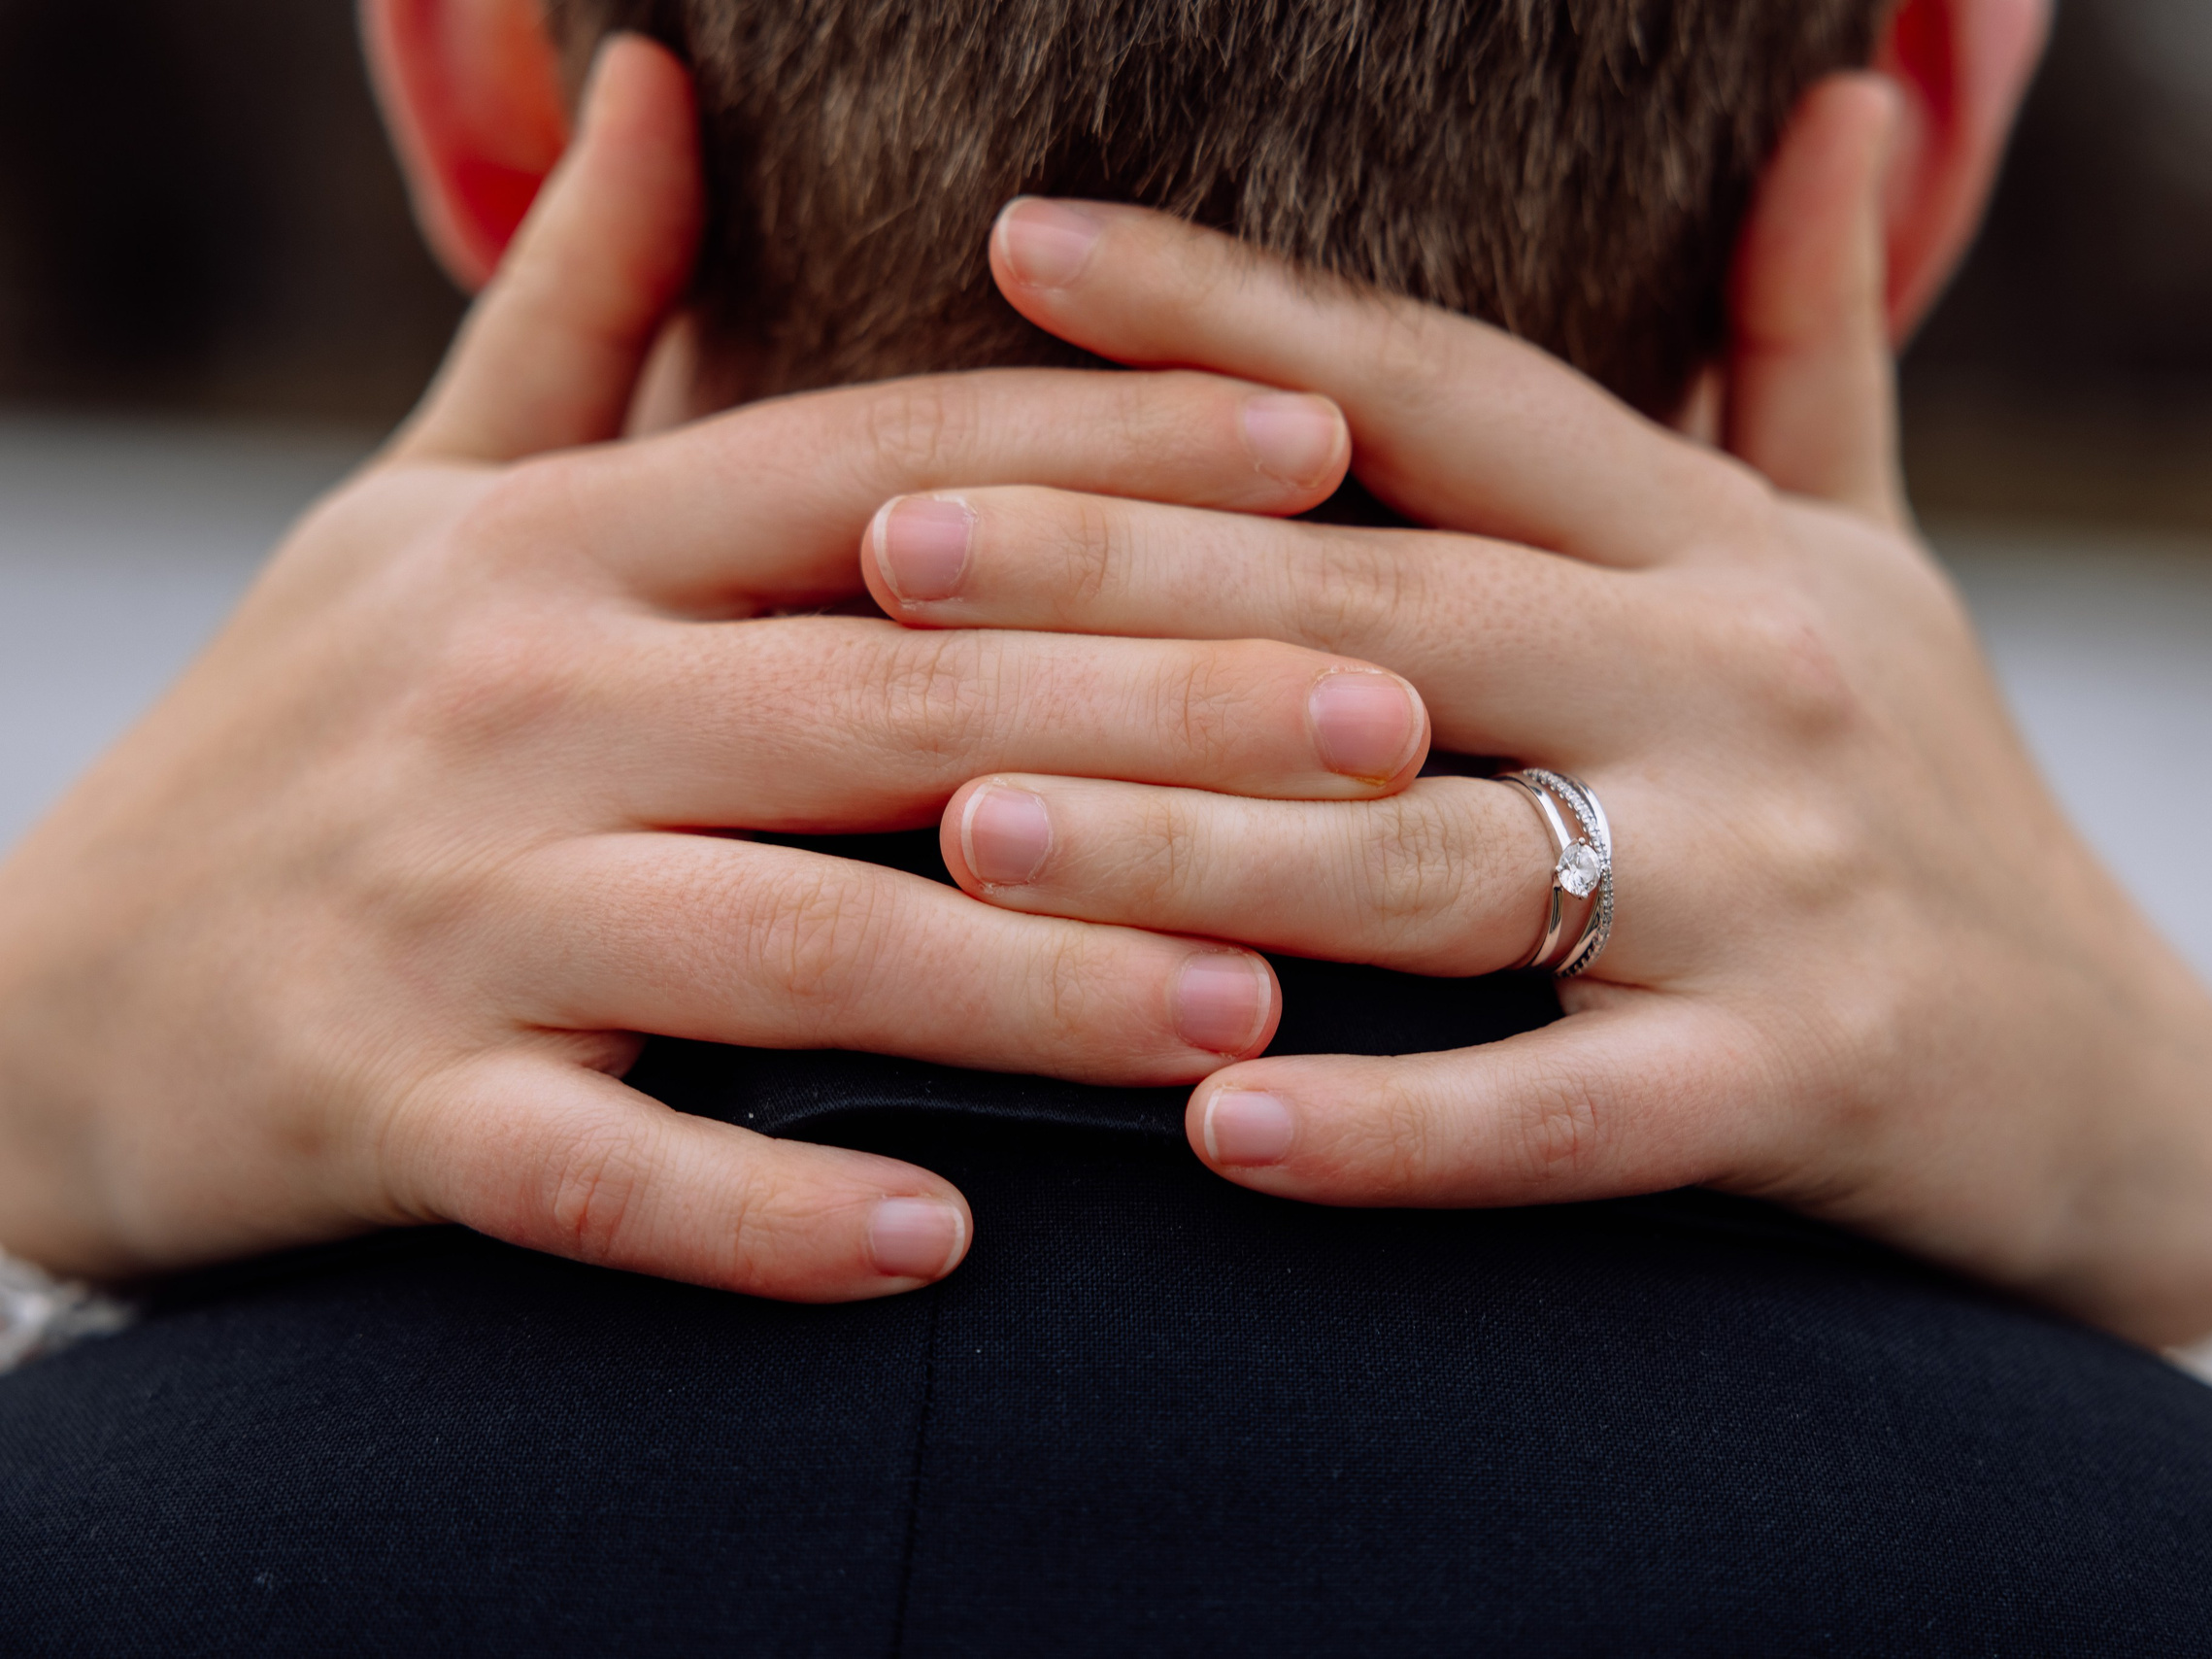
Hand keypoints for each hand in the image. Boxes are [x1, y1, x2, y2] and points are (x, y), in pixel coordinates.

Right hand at [0, 40, 1428, 1298]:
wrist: (29, 994)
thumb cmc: (303, 731)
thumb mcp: (415, 496)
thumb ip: (568, 312)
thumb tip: (647, 75)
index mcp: (556, 543)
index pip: (875, 468)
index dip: (1105, 445)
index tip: (1328, 442)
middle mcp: (515, 703)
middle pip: (885, 697)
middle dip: (1151, 713)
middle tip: (1392, 729)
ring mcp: (447, 915)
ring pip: (782, 942)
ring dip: (1024, 978)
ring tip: (1248, 1007)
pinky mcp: (387, 1111)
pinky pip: (601, 1174)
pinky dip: (766, 1217)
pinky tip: (947, 1244)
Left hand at [881, 79, 2211, 1347]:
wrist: (2113, 1091)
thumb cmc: (1930, 797)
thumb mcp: (1871, 557)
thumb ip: (1814, 344)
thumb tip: (1849, 96)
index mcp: (1719, 544)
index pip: (1445, 395)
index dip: (1234, 311)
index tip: (1021, 246)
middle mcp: (1743, 682)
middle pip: (1384, 607)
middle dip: (1125, 575)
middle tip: (889, 548)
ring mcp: (1776, 887)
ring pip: (1436, 855)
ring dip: (1195, 844)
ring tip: (975, 827)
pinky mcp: (1797, 1084)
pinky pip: (1558, 1115)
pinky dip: (1390, 1126)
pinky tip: (1211, 1124)